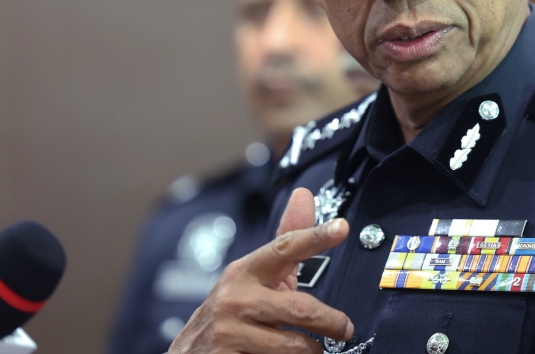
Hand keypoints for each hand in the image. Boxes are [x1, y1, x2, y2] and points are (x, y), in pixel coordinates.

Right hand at [169, 188, 353, 353]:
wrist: (190, 353)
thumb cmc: (234, 311)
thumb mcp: (257, 275)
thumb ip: (286, 242)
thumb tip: (305, 196)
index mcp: (246, 271)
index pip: (284, 248)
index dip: (315, 237)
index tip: (341, 227)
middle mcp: (234, 299)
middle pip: (301, 308)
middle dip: (330, 322)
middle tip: (344, 328)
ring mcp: (229, 332)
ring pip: (294, 346)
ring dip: (311, 351)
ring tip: (312, 349)